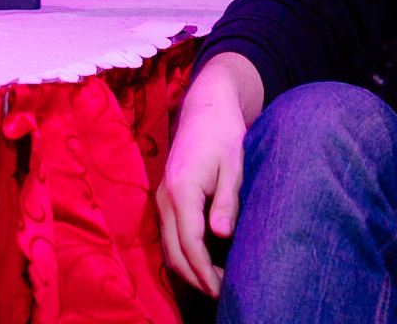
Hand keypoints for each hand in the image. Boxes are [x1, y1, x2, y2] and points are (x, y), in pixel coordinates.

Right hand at [159, 53, 263, 296]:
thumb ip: (226, 200)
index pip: (189, 243)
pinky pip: (170, 233)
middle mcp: (165, 197)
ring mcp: (162, 196)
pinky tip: (205, 257)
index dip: (204, 271)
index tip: (222, 290)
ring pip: (168, 245)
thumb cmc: (225, 133)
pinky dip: (184, 251)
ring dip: (188, 266)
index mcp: (182, 189)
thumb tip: (220, 235)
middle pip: (173, 251)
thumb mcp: (234, 165)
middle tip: (222, 293)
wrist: (206, 105)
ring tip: (216, 280)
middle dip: (195, 277)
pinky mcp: (166, 195)